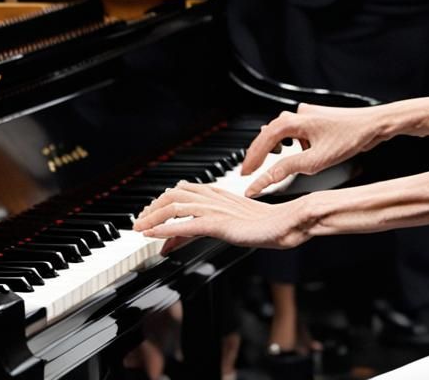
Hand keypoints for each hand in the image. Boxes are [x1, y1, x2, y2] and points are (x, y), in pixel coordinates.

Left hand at [133, 181, 308, 251]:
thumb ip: (216, 223)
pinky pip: (186, 224)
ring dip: (153, 218)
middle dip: (153, 208)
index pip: (184, 192)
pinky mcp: (220, 224)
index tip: (152, 216)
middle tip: (140, 222)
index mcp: (219, 194)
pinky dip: (165, 229)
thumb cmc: (269, 224)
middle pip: (175, 195)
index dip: (164, 202)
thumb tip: (198, 231)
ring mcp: (216, 210)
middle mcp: (214, 198)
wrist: (289, 222)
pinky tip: (152, 236)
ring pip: (175, 207)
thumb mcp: (237, 222)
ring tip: (139, 229)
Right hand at [240, 103, 386, 197]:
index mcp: (293, 121)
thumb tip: (267, 178)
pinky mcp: (316, 119)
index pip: (263, 140)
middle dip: (258, 154)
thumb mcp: (316, 160)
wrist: (373, 124)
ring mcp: (307, 115)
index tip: (244, 174)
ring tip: (265, 164)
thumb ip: (288, 168)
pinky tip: (292, 153)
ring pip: (282, 132)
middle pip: (269, 135)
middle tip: (250, 172)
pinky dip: (290, 143)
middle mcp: (298, 114)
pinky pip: (295, 131)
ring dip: (274, 148)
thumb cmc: (350, 136)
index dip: (252, 159)